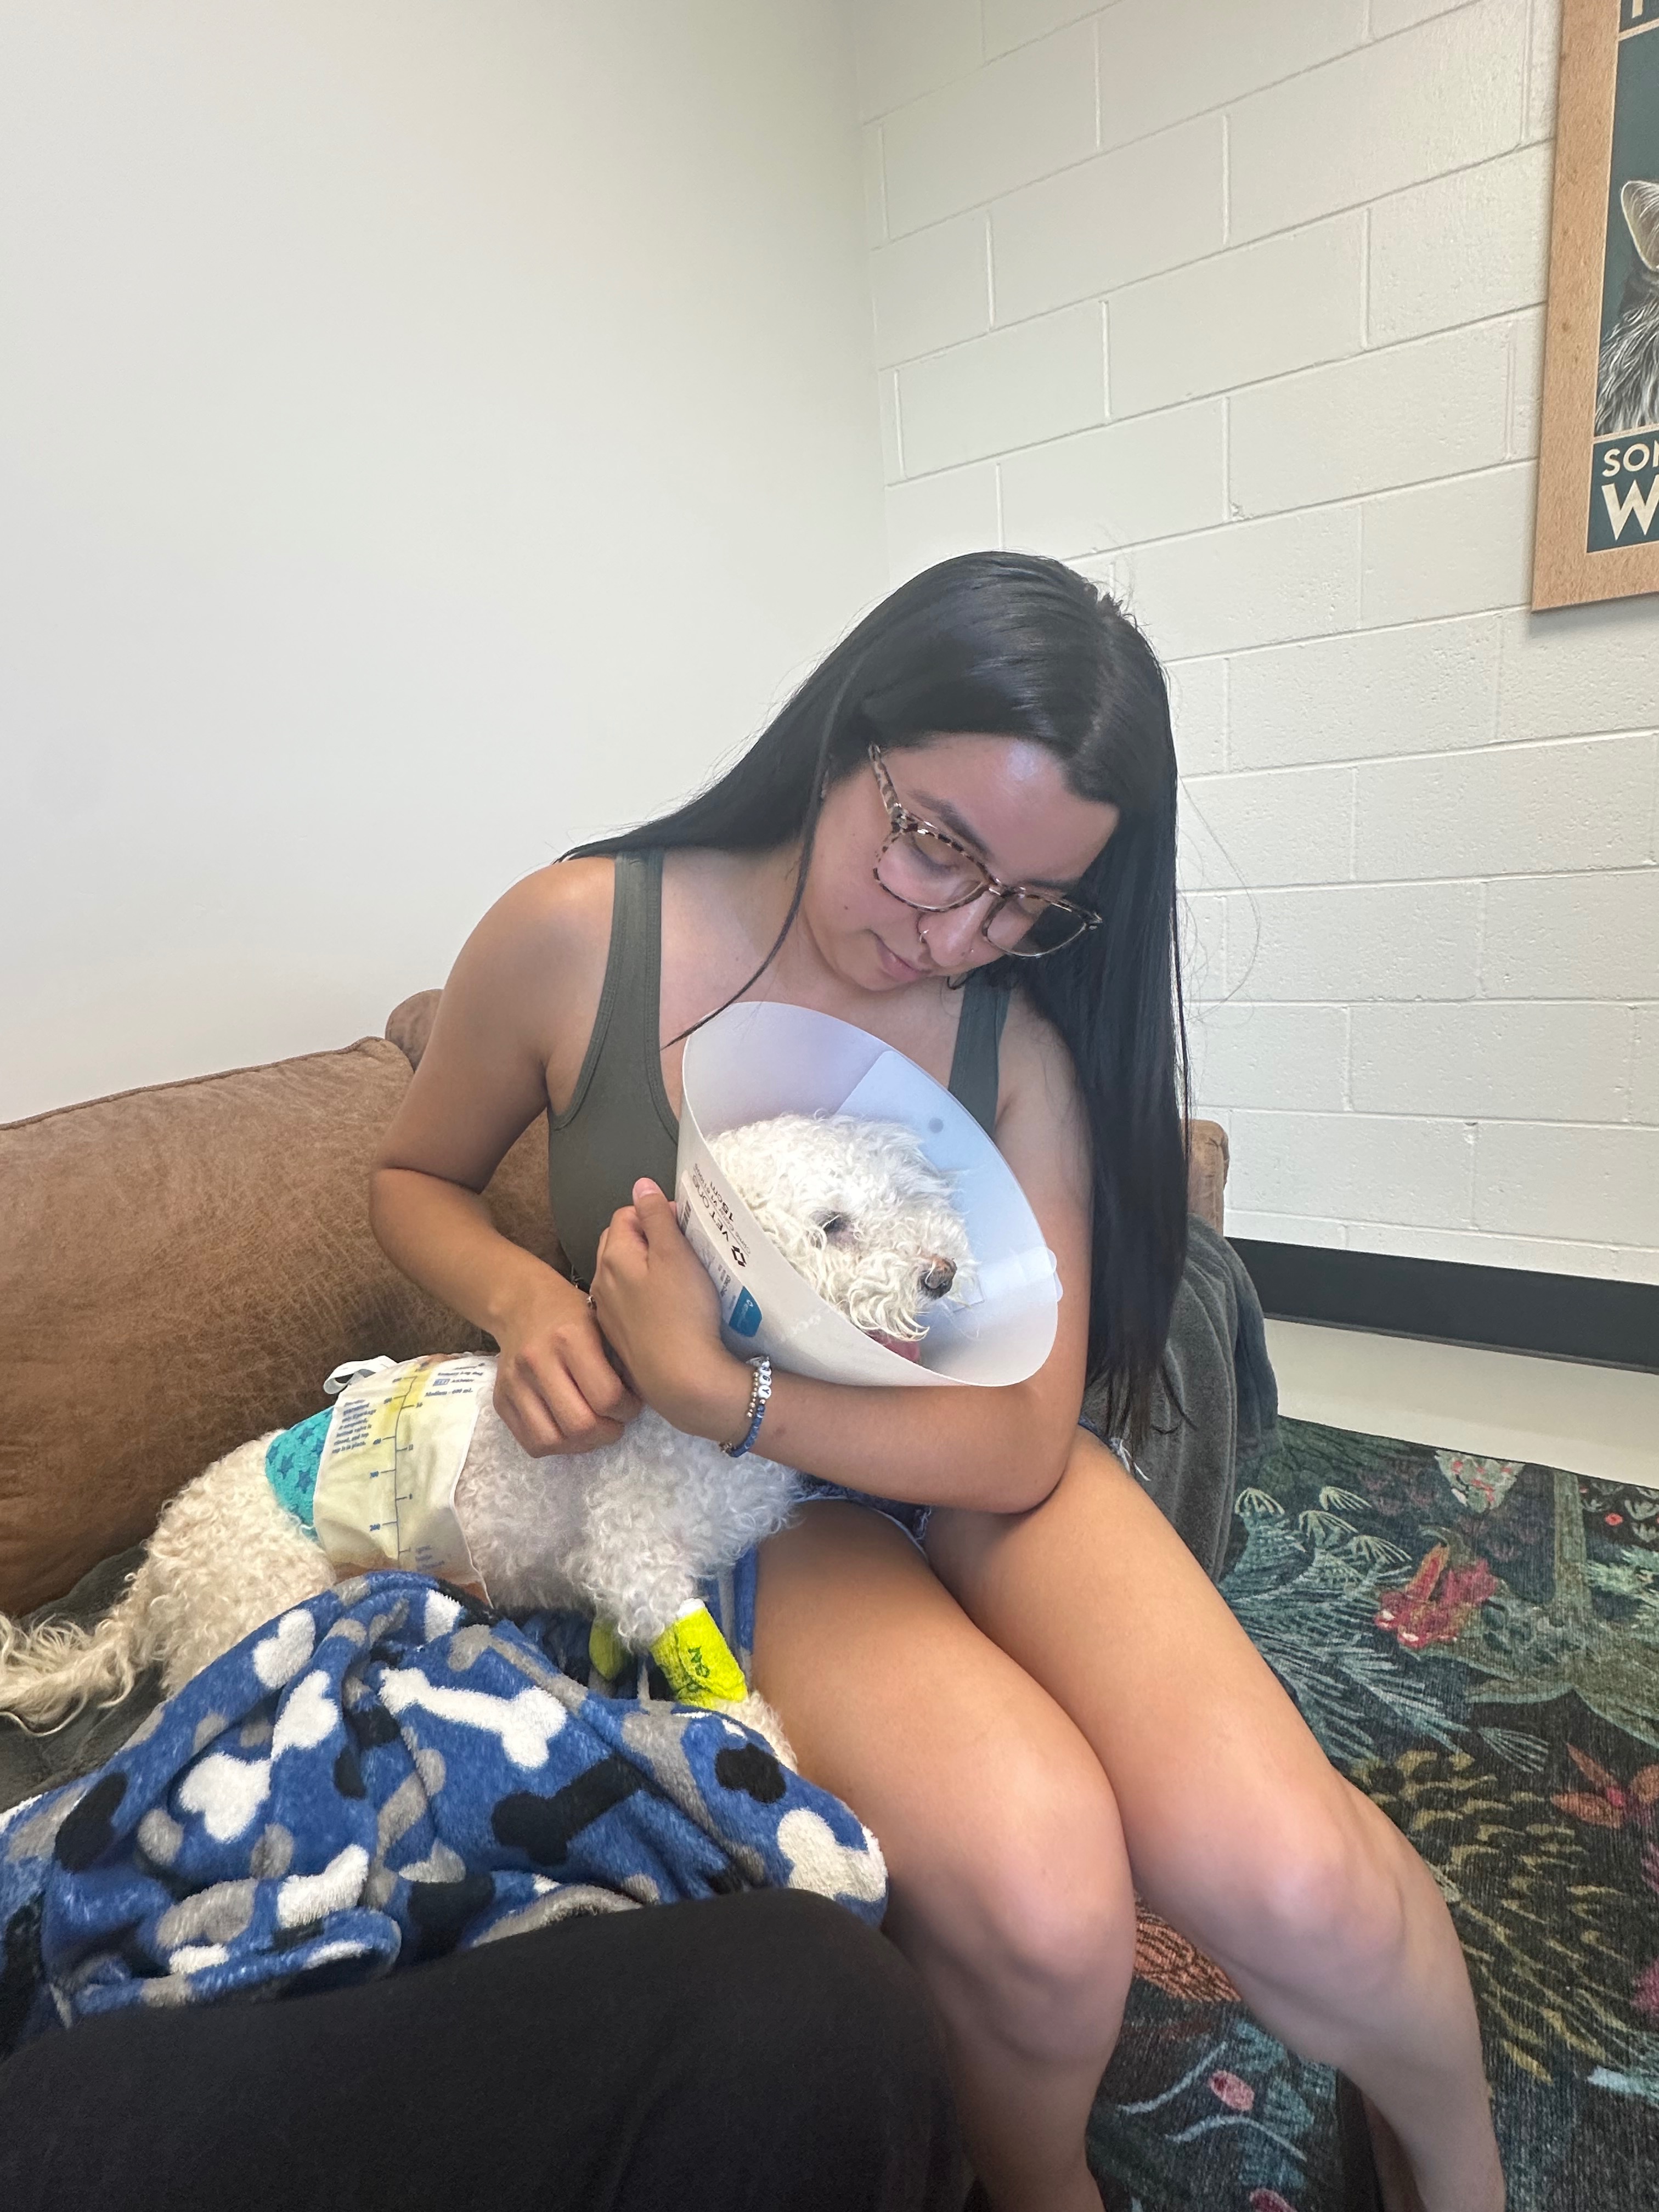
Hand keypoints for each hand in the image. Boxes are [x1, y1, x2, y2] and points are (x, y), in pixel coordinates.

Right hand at [491, 1268, 642, 1456]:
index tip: (631, 1404)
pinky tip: (571, 1431)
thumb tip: (645, 1399)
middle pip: (579, 1425)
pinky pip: (531, 1444)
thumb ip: (620, 1360)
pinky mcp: (500, 1400)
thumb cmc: (572, 1315)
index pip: (606, 1397)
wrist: (521, 1305)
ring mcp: (514, 1383)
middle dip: (607, 1432)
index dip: (628, 1410)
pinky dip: (558, 1446)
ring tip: (595, 1430)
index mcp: (569, 1337)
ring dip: (582, 1445)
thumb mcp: (603, 1322)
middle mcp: (537, 1361)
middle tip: (616, 1423)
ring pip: (552, 1441)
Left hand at [589, 1180, 753, 1443]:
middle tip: (683, 1250)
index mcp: (614, 1255)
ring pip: (623, 1274)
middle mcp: (602, 1280)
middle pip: (620, 1242)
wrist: (681, 1378)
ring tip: (679, 1278)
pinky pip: (628, 1303)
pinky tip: (667, 1308)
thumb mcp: (674, 1254)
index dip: (655, 1213)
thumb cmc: (683, 1312)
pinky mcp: (620, 1336)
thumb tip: (641, 1184)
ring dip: (646, 1268)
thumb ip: (656, 1216)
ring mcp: (608, 1311)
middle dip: (648, 1238)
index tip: (684, 1228)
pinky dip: (644, 1296)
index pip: (626, 1214)